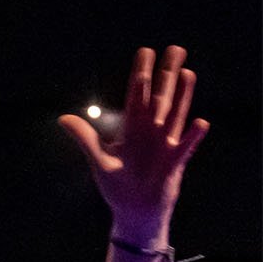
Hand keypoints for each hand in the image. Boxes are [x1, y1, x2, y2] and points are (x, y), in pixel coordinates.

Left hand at [58, 46, 209, 244]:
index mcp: (132, 129)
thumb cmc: (117, 187)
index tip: (146, 51)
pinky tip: (199, 122)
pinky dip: (192, 136)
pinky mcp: (174, 163)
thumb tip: (63, 118)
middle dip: (167, 74)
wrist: (134, 213)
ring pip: (175, 114)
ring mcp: (164, 145)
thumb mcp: (99, 160)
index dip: (141, 73)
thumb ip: (85, 137)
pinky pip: (185, 147)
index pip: (137, 95)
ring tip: (187, 73)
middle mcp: (150, 131)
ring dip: (182, 95)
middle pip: (160, 97)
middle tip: (175, 49)